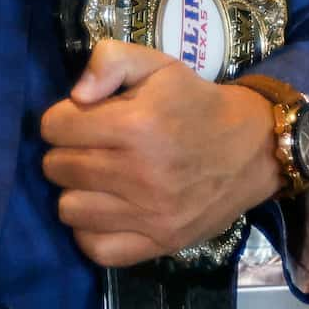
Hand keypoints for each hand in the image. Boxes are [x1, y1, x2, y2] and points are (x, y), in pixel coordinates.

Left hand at [38, 41, 285, 267]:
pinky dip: (91, 231)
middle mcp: (140, 174)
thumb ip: (110, 60)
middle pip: (57, 168)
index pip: (54, 127)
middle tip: (91, 148)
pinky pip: (95, 248)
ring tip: (98, 180)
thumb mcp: (158, 65)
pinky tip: (106, 210)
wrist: (254, 149)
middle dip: (66, 152)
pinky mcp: (159, 243)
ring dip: (77, 192)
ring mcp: (150, 215)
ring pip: (68, 209)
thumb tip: (77, 95)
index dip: (62, 118)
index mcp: (136, 125)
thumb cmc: (197, 103)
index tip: (82, 119)